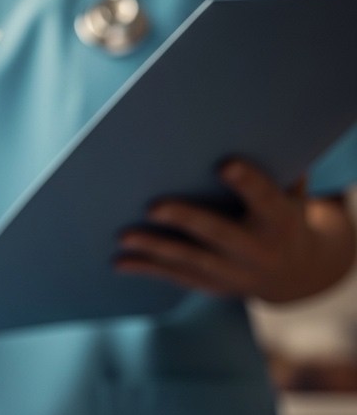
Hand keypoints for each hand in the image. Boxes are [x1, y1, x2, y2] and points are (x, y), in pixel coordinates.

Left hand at [115, 159, 354, 302]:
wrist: (295, 271)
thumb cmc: (283, 213)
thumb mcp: (291, 192)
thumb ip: (277, 167)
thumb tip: (251, 129)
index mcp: (280, 219)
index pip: (264, 198)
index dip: (247, 182)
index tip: (224, 164)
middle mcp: (258, 249)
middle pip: (218, 232)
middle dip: (185, 220)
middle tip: (152, 207)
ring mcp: (233, 272)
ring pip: (190, 259)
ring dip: (155, 248)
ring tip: (123, 236)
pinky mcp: (211, 285)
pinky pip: (175, 276)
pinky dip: (147, 268)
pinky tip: (119, 261)